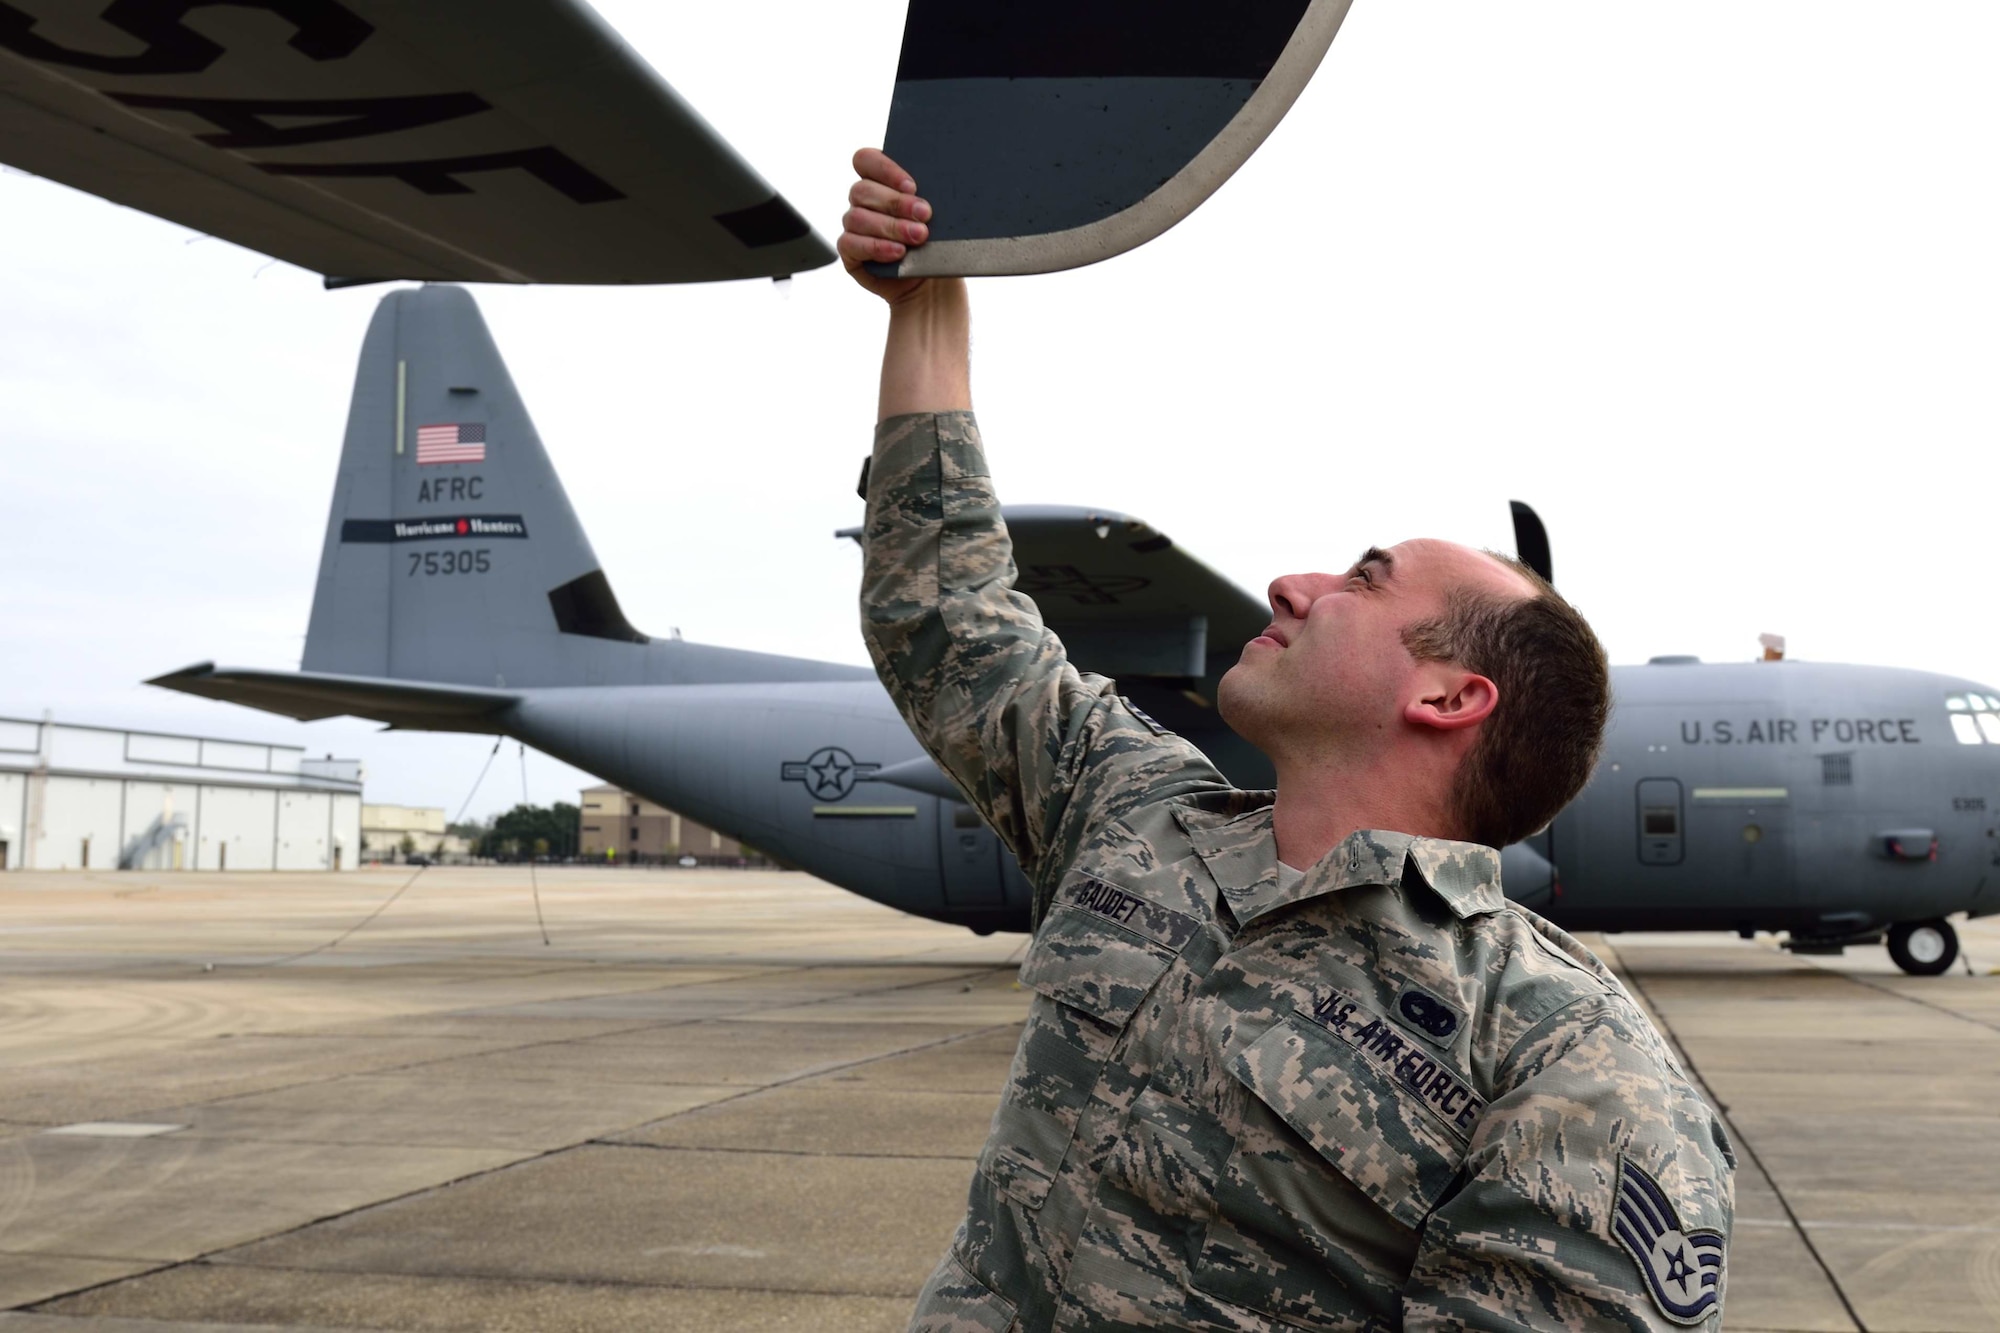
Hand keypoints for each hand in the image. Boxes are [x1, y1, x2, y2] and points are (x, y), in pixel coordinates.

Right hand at [840, 148, 932, 303]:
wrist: (932, 280)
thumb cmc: (936, 242)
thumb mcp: (939, 215)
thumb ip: (931, 195)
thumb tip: (934, 188)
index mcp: (880, 181)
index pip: (866, 160)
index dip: (884, 168)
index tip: (912, 186)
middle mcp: (863, 201)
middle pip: (863, 190)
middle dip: (896, 203)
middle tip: (924, 215)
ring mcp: (854, 225)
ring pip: (858, 217)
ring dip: (890, 226)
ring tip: (918, 237)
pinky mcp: (850, 251)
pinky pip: (851, 244)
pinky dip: (877, 247)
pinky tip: (898, 252)